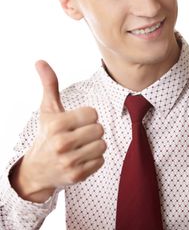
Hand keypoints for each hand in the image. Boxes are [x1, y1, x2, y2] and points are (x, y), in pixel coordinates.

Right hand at [10, 60, 105, 201]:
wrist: (37, 169)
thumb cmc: (46, 134)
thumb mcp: (48, 109)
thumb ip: (49, 84)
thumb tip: (40, 61)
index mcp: (57, 124)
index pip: (92, 113)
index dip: (86, 116)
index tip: (76, 121)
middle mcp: (62, 144)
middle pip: (99, 129)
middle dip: (92, 130)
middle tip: (79, 134)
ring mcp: (69, 162)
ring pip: (102, 145)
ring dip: (94, 144)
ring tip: (81, 146)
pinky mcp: (77, 176)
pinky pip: (101, 161)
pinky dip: (94, 159)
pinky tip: (81, 158)